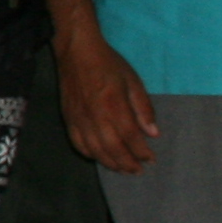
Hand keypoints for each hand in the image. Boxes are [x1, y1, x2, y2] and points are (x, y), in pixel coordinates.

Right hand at [60, 32, 159, 174]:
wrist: (76, 52)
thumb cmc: (109, 64)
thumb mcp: (133, 81)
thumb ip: (143, 108)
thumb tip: (153, 133)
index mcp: (114, 105)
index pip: (130, 137)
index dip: (141, 151)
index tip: (151, 159)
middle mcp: (96, 116)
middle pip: (112, 148)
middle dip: (127, 163)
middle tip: (138, 170)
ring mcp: (79, 119)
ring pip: (95, 150)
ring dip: (110, 163)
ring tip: (122, 169)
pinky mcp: (68, 118)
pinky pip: (78, 143)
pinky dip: (89, 154)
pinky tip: (99, 157)